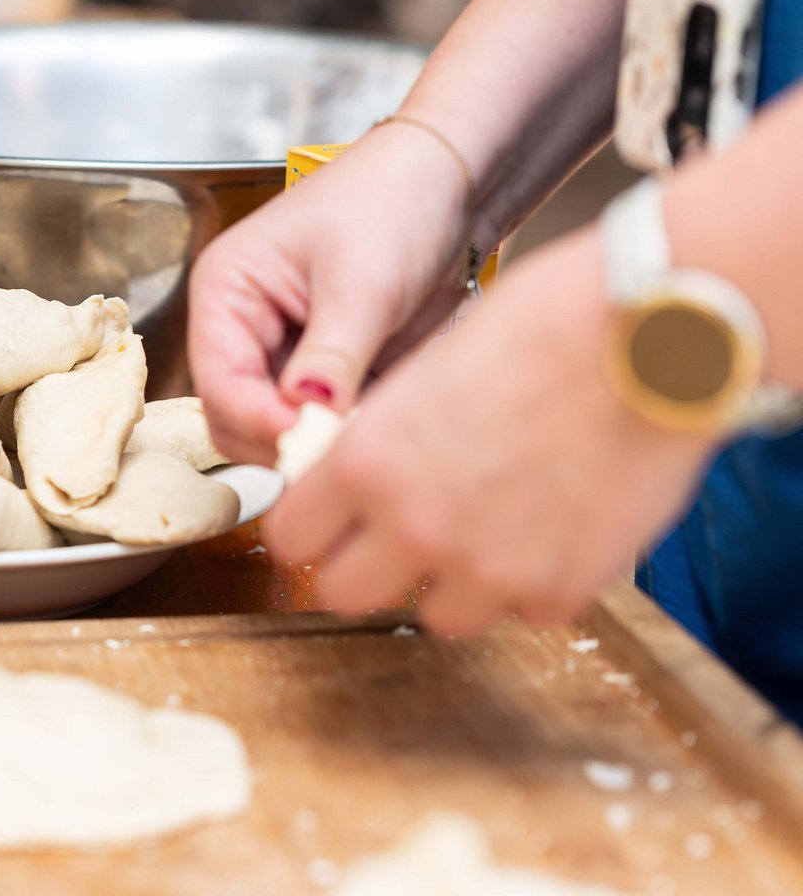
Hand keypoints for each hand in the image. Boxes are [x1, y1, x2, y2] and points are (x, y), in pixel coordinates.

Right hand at [186, 122, 475, 464]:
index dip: (259, 420)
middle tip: (341, 456)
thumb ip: (330, 357)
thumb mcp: (362, 282)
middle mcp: (243, 330)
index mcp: (226, 292)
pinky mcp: (326, 373)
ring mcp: (284, 355)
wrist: (456, 182)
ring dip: (316, 444)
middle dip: (282, 441)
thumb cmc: (394, 201)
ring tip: (368, 440)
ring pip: (277, 430)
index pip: (220, 381)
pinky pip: (322, 424)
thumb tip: (305, 417)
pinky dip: (347, 436)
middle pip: (236, 418)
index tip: (308, 442)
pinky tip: (382, 427)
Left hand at [265, 231, 721, 633]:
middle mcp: (414, 526)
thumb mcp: (420, 376)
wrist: (653, 335)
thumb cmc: (542, 328)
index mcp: (364, 463)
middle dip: (366, 569)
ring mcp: (487, 568)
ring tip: (491, 525)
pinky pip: (522, 611)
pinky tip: (555, 523)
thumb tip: (350, 485)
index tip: (334, 520)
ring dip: (452, 582)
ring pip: (435, 616)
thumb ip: (376, 446)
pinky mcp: (557, 590)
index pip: (290, 537)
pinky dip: (533, 581)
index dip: (314, 527)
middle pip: (343, 593)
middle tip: (400, 539)